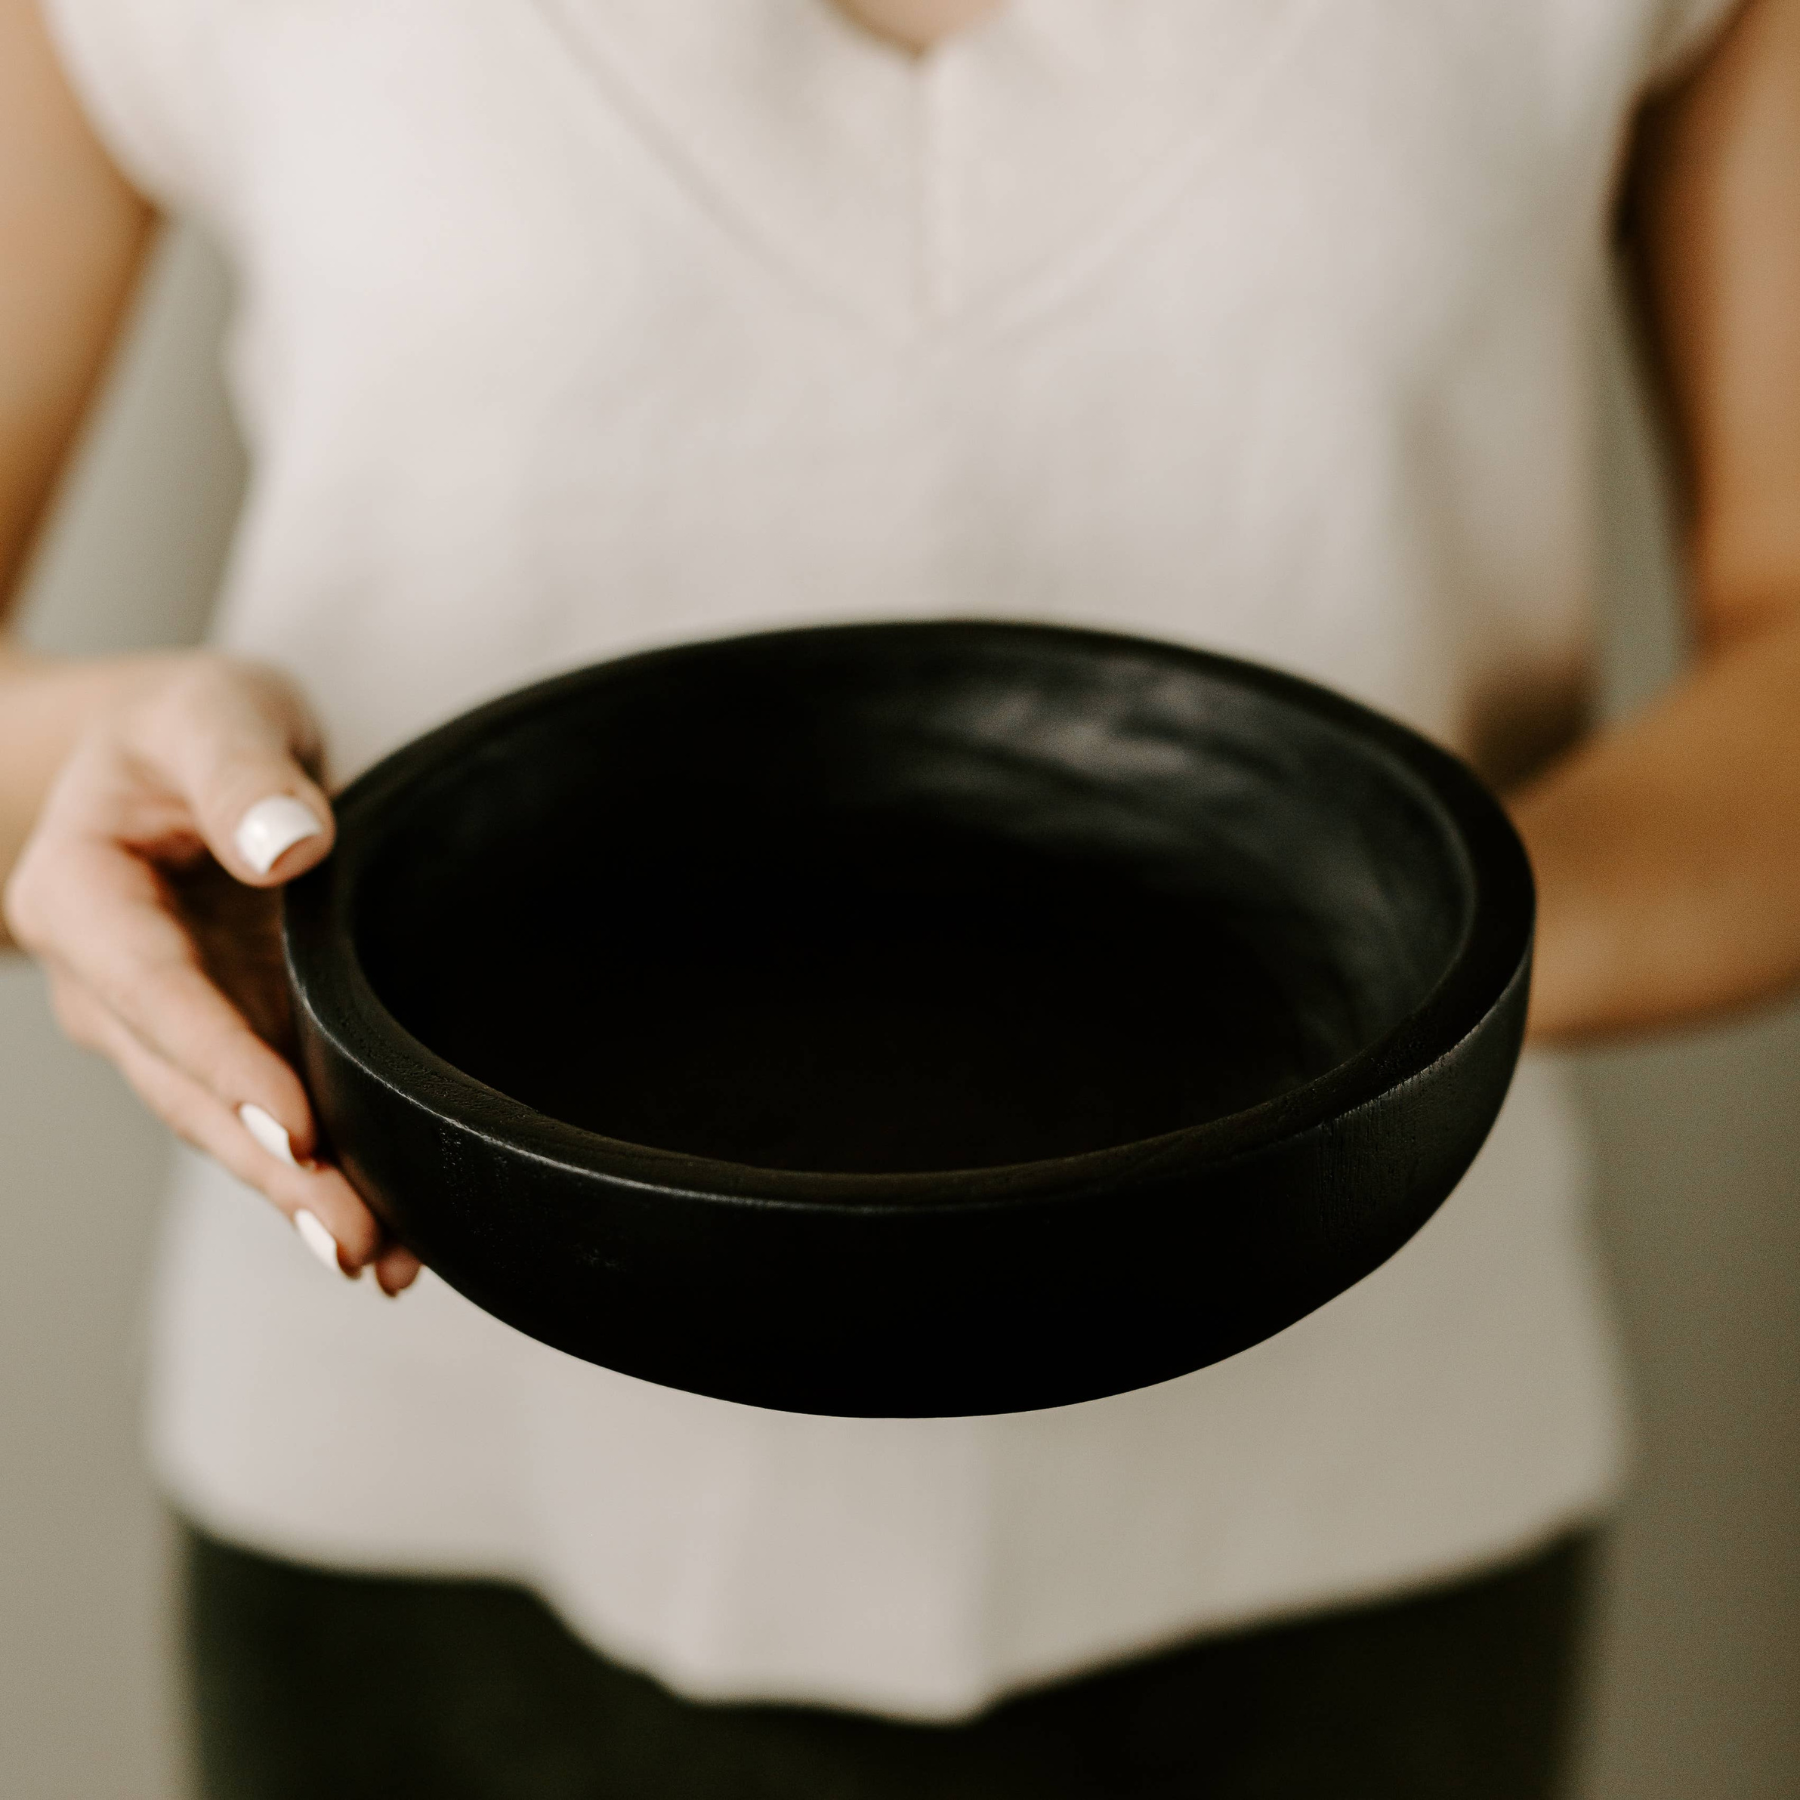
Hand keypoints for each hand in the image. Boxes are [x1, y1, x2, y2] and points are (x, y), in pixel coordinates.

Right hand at [3, 653, 420, 1292]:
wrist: (161, 752)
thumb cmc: (184, 726)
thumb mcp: (212, 713)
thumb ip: (243, 774)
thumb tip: (288, 848)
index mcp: (80, 896)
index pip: (156, 996)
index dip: (228, 1066)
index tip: (302, 1127)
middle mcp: (108, 980)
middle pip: (190, 1089)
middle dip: (274, 1168)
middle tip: (356, 1240)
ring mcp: (162, 1022)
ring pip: (226, 1120)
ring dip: (300, 1190)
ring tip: (382, 1255)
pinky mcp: (221, 1037)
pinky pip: (264, 1110)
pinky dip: (321, 1167)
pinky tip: (390, 1230)